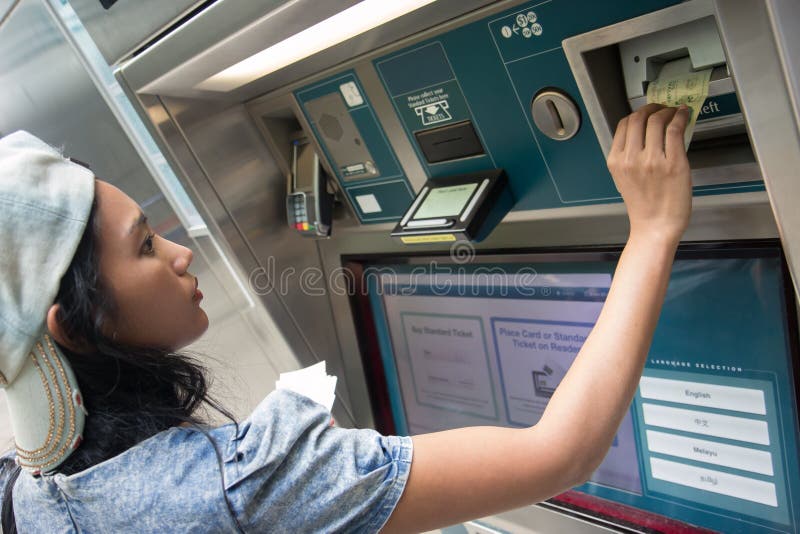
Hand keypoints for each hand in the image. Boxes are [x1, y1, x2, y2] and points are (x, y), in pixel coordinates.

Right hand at [607, 104, 691, 245]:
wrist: (655, 226)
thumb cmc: (644, 206)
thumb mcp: (624, 178)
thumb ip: (629, 156)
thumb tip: (646, 132)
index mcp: (616, 161)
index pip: (623, 125)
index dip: (637, 114)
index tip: (647, 113)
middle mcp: (631, 158)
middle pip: (638, 118)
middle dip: (652, 107)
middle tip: (662, 108)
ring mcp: (652, 160)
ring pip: (657, 120)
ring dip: (668, 111)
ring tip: (675, 112)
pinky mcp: (673, 163)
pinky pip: (675, 130)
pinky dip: (680, 117)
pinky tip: (684, 116)